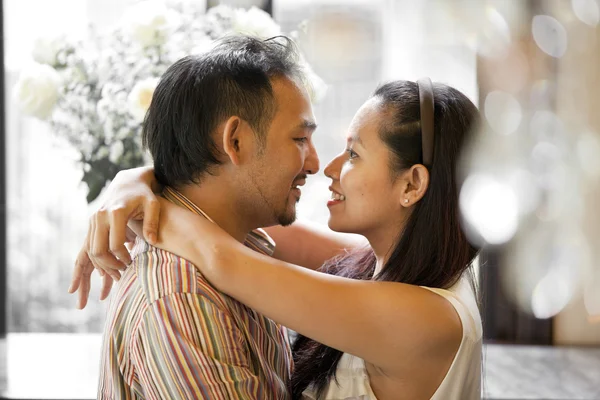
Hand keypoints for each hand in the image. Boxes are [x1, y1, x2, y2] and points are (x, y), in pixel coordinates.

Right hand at [69, 167, 161, 308]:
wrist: (128, 182)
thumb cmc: (144, 195)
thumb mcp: (153, 206)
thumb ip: (152, 223)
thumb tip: (152, 241)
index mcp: (116, 213)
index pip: (115, 244)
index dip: (123, 258)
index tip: (131, 263)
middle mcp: (101, 216)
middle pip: (97, 250)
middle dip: (109, 265)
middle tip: (122, 272)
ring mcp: (94, 219)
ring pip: (90, 249)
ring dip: (100, 264)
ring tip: (115, 272)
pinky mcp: (92, 222)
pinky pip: (89, 244)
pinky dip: (95, 257)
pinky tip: (106, 265)